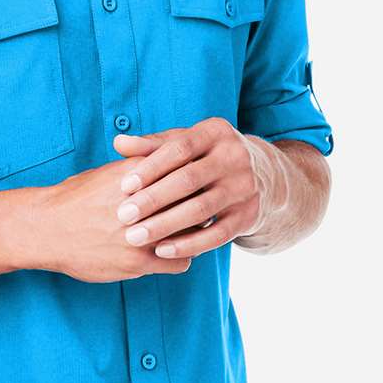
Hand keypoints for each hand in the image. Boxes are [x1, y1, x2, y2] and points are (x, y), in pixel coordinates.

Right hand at [26, 156, 194, 282]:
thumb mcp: (109, 172)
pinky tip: (171, 252)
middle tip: (202, 207)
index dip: (197, 179)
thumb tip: (166, 161)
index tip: (200, 183)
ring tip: (188, 231)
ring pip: (193, 233)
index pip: (188, 172)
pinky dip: (181, 257)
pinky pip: (180, 261)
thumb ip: (140, 166)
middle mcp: (144, 203)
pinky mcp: (138, 262)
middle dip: (201, 204)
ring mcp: (143, 234)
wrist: (47, 228)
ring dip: (194, 233)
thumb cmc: (76, 197)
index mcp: (139, 175)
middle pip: (196, 201)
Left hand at [111, 118, 277, 258]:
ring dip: (165, 225)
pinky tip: (162, 250)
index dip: (150, 167)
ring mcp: (244, 187)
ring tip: (135, 236)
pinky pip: (217, 235)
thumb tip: (118, 142)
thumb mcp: (187, 142)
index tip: (124, 185)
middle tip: (123, 215)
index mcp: (215, 132)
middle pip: (189, 180)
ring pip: (201, 209)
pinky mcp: (248, 215)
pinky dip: (188, 244)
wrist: (263, 176)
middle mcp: (235, 157)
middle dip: (153, 199)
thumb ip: (153, 144)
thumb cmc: (207, 156)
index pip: (180, 148)